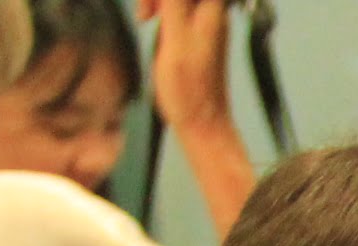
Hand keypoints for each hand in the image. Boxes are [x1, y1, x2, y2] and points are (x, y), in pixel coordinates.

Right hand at [142, 0, 233, 131]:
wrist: (201, 122)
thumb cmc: (189, 90)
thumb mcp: (176, 39)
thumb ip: (174, 3)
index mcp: (211, 11)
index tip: (152, 6)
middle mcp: (211, 14)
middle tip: (147, 14)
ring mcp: (202, 24)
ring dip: (155, 1)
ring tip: (145, 19)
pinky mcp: (191, 34)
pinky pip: (173, 8)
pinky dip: (158, 11)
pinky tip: (149, 23)